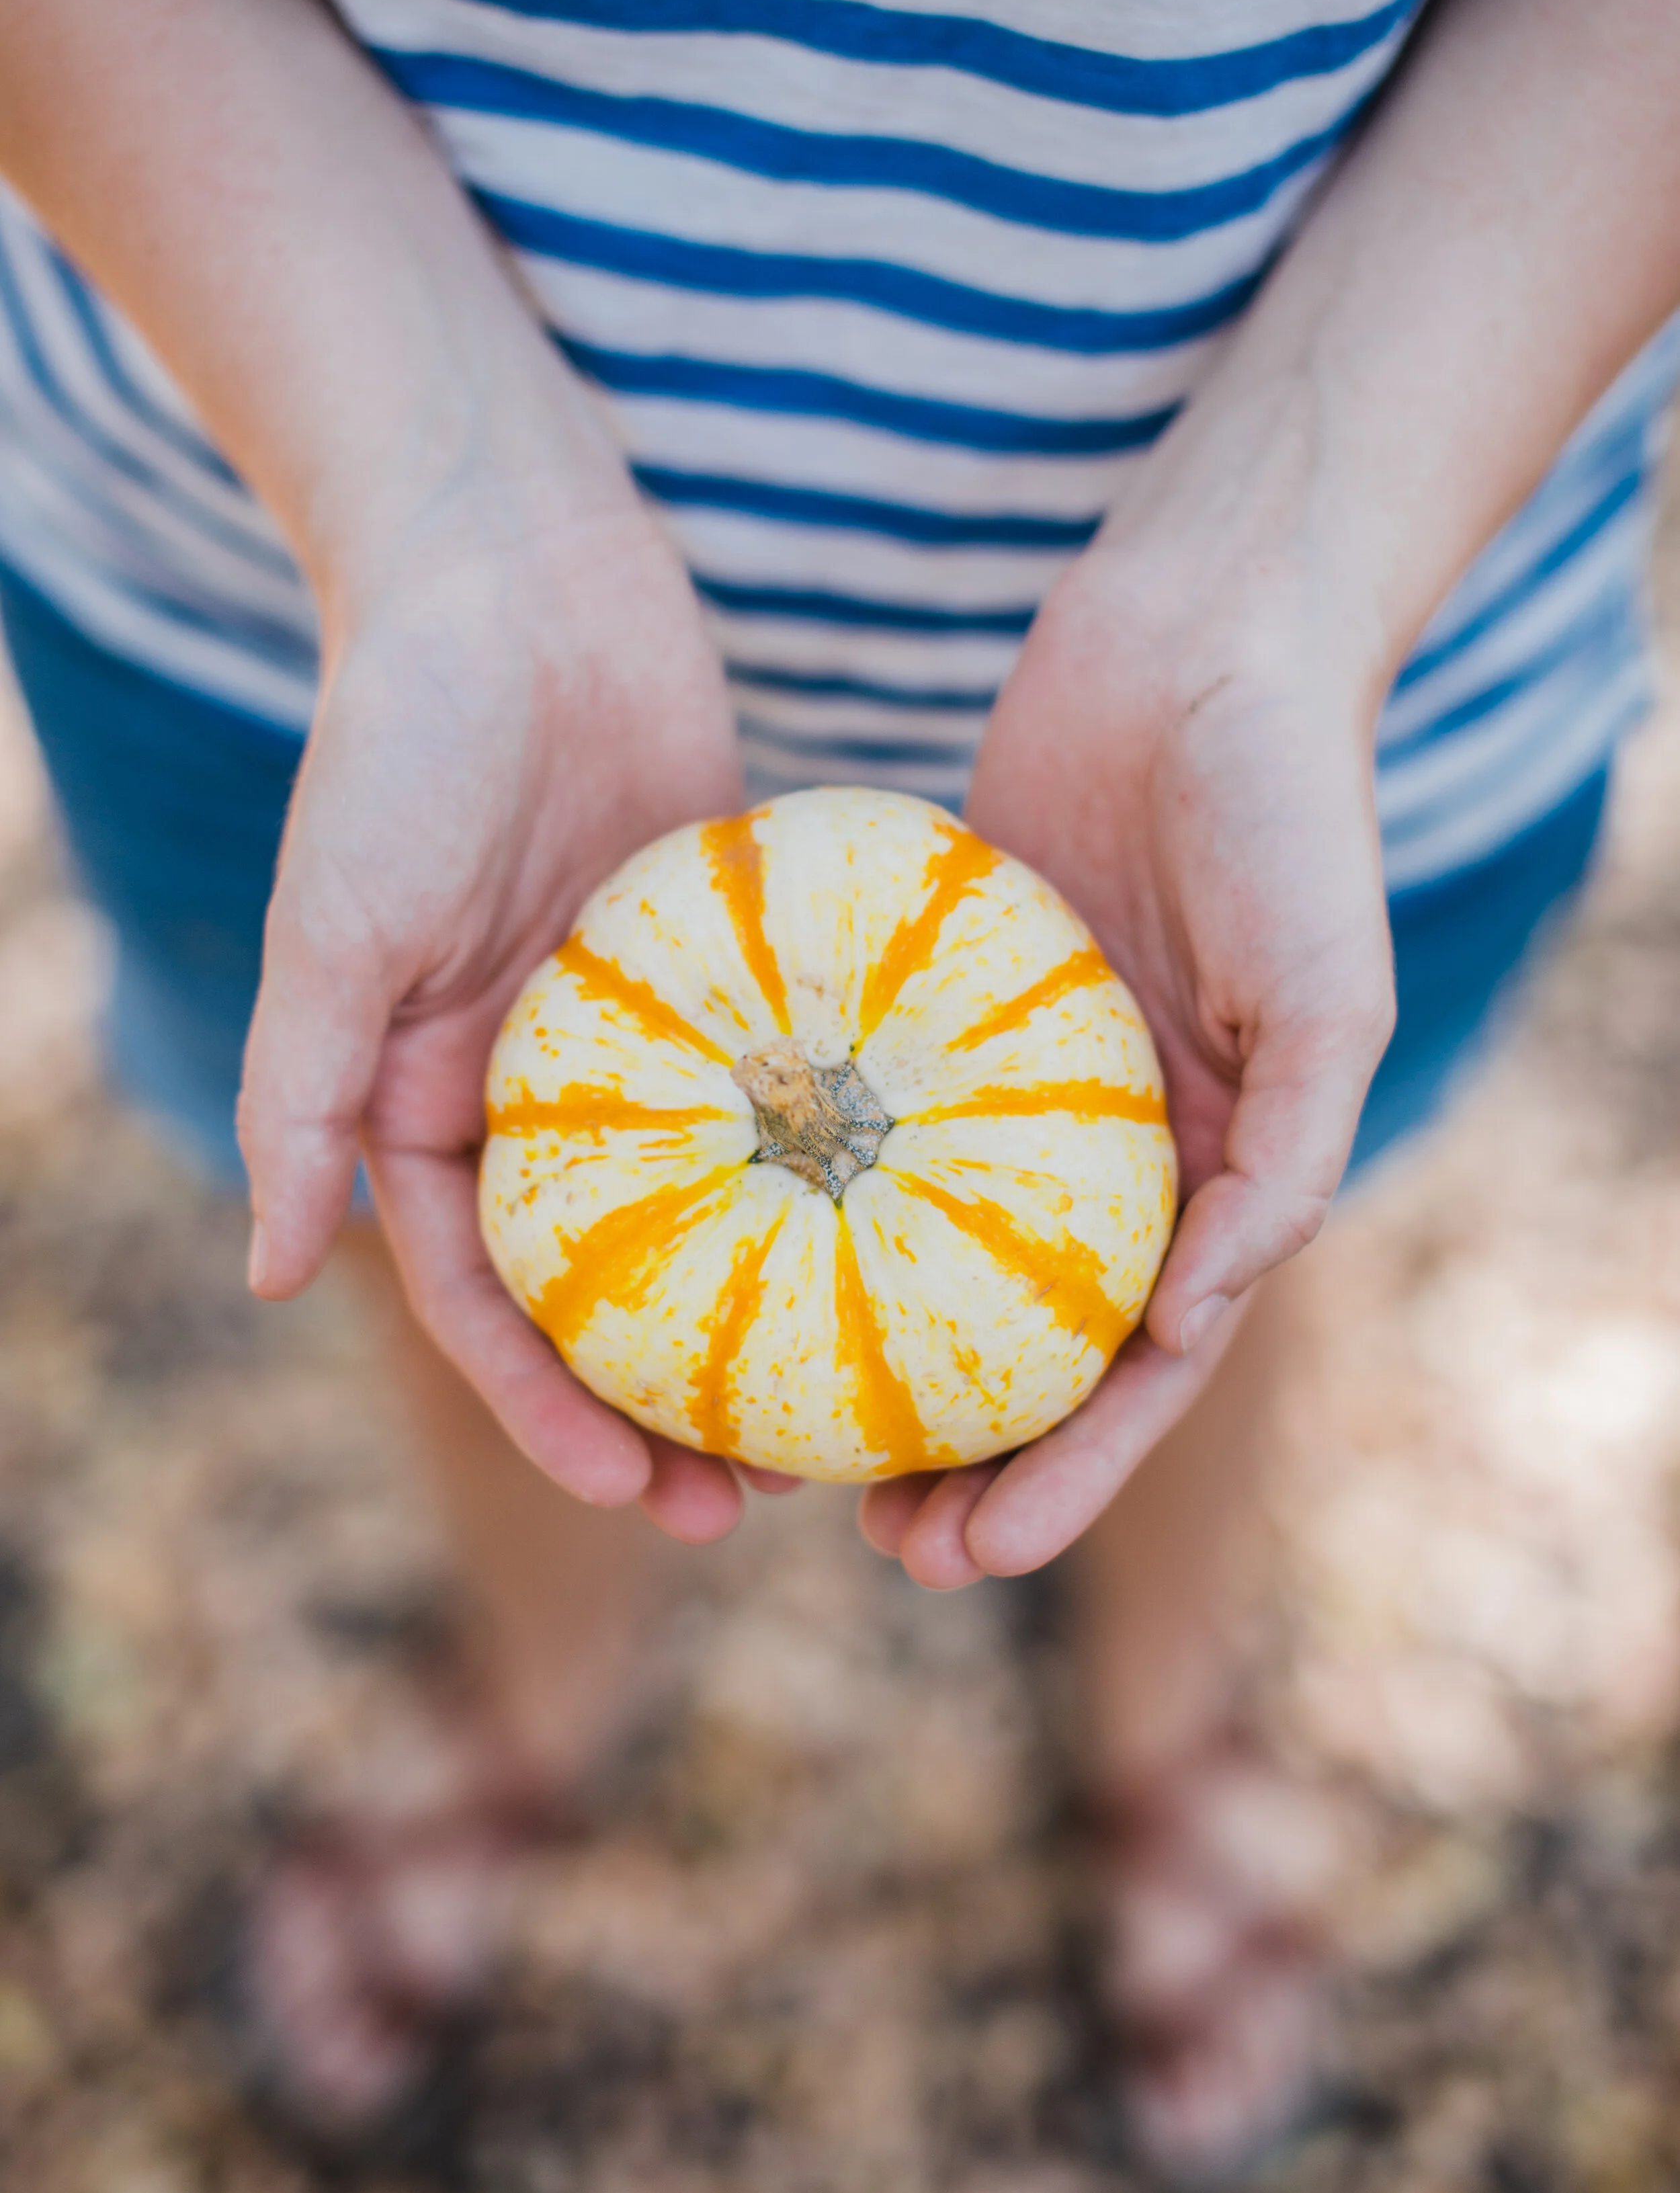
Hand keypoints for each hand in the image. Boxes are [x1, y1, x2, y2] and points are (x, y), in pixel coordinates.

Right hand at [237, 457, 763, 1545]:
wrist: (511, 565)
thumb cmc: (407, 739)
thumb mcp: (336, 922)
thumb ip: (299, 1094)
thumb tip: (263, 1273)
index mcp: (430, 1104)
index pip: (493, 1302)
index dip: (552, 1411)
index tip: (641, 1493)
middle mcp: (538, 1088)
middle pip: (612, 1286)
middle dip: (673, 1402)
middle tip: (770, 1498)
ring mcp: (642, 1030)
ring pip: (716, 1206)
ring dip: (774, 1304)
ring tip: (864, 1405)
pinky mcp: (728, 956)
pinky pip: (790, 1081)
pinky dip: (837, 1158)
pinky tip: (919, 1224)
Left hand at [860, 492, 1396, 1587]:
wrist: (1206, 635)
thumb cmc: (1287, 808)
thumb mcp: (1323, 990)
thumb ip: (1289, 1157)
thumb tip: (1193, 1325)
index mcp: (1214, 1174)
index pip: (1136, 1372)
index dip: (1067, 1476)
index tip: (978, 1556)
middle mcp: (1112, 1149)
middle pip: (1024, 1344)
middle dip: (963, 1460)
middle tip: (871, 1541)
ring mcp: (1013, 1081)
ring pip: (929, 1253)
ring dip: (871, 1357)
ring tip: (784, 1449)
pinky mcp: (934, 998)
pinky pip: (862, 1113)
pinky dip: (811, 1189)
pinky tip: (732, 1248)